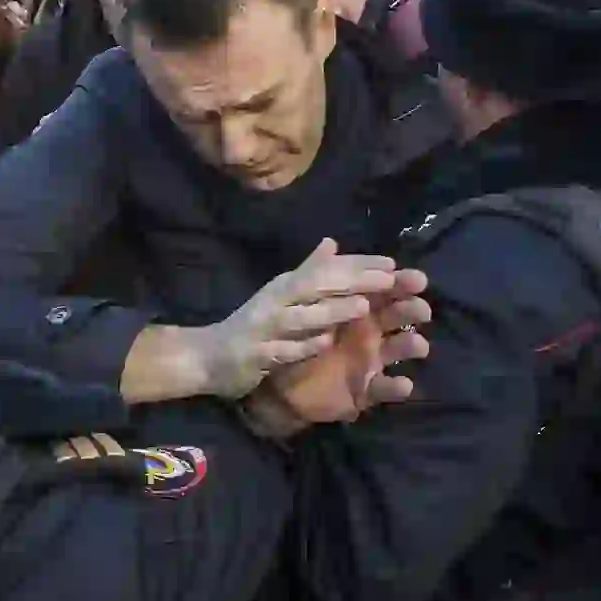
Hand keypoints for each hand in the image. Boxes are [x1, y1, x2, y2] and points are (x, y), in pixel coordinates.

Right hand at [196, 239, 399, 399]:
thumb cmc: (254, 325)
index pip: (326, 269)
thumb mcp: (281, 296)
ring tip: (363, 307)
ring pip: (302, 317)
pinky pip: (283, 350)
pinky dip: (303, 346)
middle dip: (353, 281)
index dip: (359, 265)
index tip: (392, 263)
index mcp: (286, 286)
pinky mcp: (256, 355)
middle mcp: (277, 301)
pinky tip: (325, 343)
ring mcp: (265, 328)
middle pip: (317, 286)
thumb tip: (332, 244)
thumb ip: (309, 272)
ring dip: (332, 311)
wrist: (207, 357)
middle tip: (389, 279)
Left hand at [241, 268, 431, 437]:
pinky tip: (403, 384)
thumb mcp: (304, 305)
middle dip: (413, 310)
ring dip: (412, 345)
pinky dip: (397, 387)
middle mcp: (371, 332)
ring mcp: (372, 361)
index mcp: (359, 308)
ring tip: (417, 345)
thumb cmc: (298, 338)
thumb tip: (330, 241)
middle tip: (421, 309)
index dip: (401, 282)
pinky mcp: (366, 390)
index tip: (417, 278)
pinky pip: (385, 389)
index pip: (386, 290)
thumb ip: (318, 275)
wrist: (280, 385)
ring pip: (400, 350)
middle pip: (399, 316)